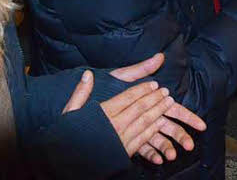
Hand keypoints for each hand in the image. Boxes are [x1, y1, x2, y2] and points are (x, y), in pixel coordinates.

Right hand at [61, 71, 192, 162]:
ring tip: (168, 103)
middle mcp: (115, 125)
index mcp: (102, 113)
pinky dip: (153, 129)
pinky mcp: (124, 152)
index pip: (127, 97)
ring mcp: (121, 139)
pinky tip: (160, 122)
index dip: (142, 89)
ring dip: (158, 111)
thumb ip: (81, 92)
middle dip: (155, 98)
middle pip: (140, 108)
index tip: (153, 83)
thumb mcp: (70, 111)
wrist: (68, 162)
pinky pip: (143, 138)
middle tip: (166, 90)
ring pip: (145, 122)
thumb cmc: (68, 135)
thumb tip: (88, 74)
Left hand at [106, 53, 206, 163]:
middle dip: (181, 136)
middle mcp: (145, 115)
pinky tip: (158, 159)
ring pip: (157, 139)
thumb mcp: (123, 76)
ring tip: (172, 154)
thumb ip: (142, 68)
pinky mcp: (128, 138)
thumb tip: (159, 56)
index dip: (187, 116)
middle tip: (190, 144)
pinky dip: (150, 154)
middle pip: (168, 126)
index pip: (172, 109)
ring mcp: (137, 128)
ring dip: (166, 147)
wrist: (87, 101)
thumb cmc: (106, 85)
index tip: (200, 124)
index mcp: (147, 100)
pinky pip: (141, 149)